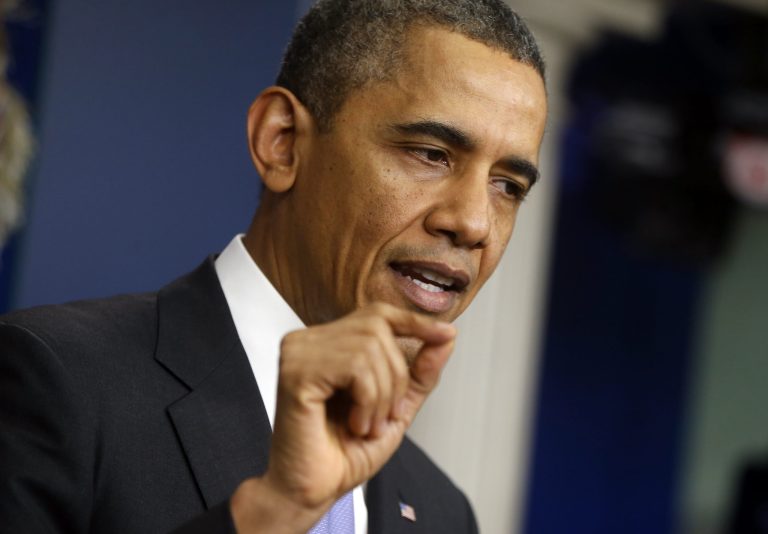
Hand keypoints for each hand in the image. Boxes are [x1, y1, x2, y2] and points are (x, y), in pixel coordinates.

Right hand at [230, 302, 455, 532]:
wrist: (314, 491)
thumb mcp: (396, 408)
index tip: (446, 333)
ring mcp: (299, 353)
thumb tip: (447, 337)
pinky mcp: (295, 371)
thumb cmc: (344, 453)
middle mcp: (309, 341)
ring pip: (370, 346)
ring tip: (365, 424)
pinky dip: (367, 401)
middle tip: (383, 416)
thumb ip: (419, 373)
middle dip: (395, 377)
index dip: (414, 321)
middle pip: (378, 328)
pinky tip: (353, 423)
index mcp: (328, 344)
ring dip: (381, 396)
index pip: (377, 314)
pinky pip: (355, 367)